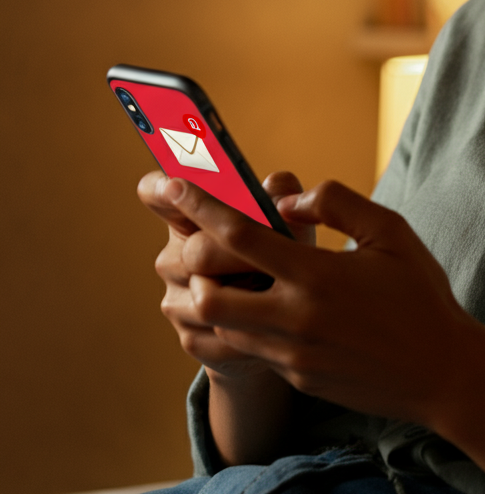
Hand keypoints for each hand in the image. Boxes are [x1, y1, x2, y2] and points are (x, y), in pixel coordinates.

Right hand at [137, 170, 314, 377]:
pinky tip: (271, 323)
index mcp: (191, 217)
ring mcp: (177, 300)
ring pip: (207, 296)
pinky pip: (217, 333)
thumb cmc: (286, 253)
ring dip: (248, 296)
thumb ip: (282, 194)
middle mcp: (174, 257)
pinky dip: (252, 329)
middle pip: (198, 251)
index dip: (159, 187)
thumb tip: (275, 184)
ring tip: (276, 292)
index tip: (173, 185)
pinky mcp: (190, 338)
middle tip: (273, 262)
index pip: (155, 193)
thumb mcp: (289, 219)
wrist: (290, 317)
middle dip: (240, 255)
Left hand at [164, 178, 484, 489]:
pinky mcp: (296, 377)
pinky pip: (248, 350)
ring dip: (214, 296)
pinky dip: (241, 324)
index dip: (200, 204)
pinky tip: (264, 306)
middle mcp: (295, 318)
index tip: (173, 184)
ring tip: (231, 272)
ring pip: (220, 326)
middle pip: (208, 291)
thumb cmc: (421, 294)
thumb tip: (289, 200)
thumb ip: (338, 203)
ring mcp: (291, 354)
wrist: (442, 372)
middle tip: (205, 242)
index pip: (239, 235)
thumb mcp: (391, 232)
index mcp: (317, 275)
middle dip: (195, 264)